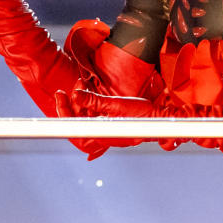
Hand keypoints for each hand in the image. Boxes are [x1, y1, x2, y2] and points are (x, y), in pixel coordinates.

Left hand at [53, 88, 189, 156]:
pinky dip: (89, 105)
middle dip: (69, 107)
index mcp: (102, 136)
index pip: (75, 129)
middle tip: (64, 92)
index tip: (61, 97)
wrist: (161, 119)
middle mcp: (102, 137)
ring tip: (80, 86)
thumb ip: (94, 101)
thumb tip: (76, 95)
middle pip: (77, 125)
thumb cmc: (143, 116)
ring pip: (84, 120)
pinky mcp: (111, 126)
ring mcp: (106, 132)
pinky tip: (88, 92)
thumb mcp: (115, 104)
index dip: (64, 113)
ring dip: (79, 104)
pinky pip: (94, 117)